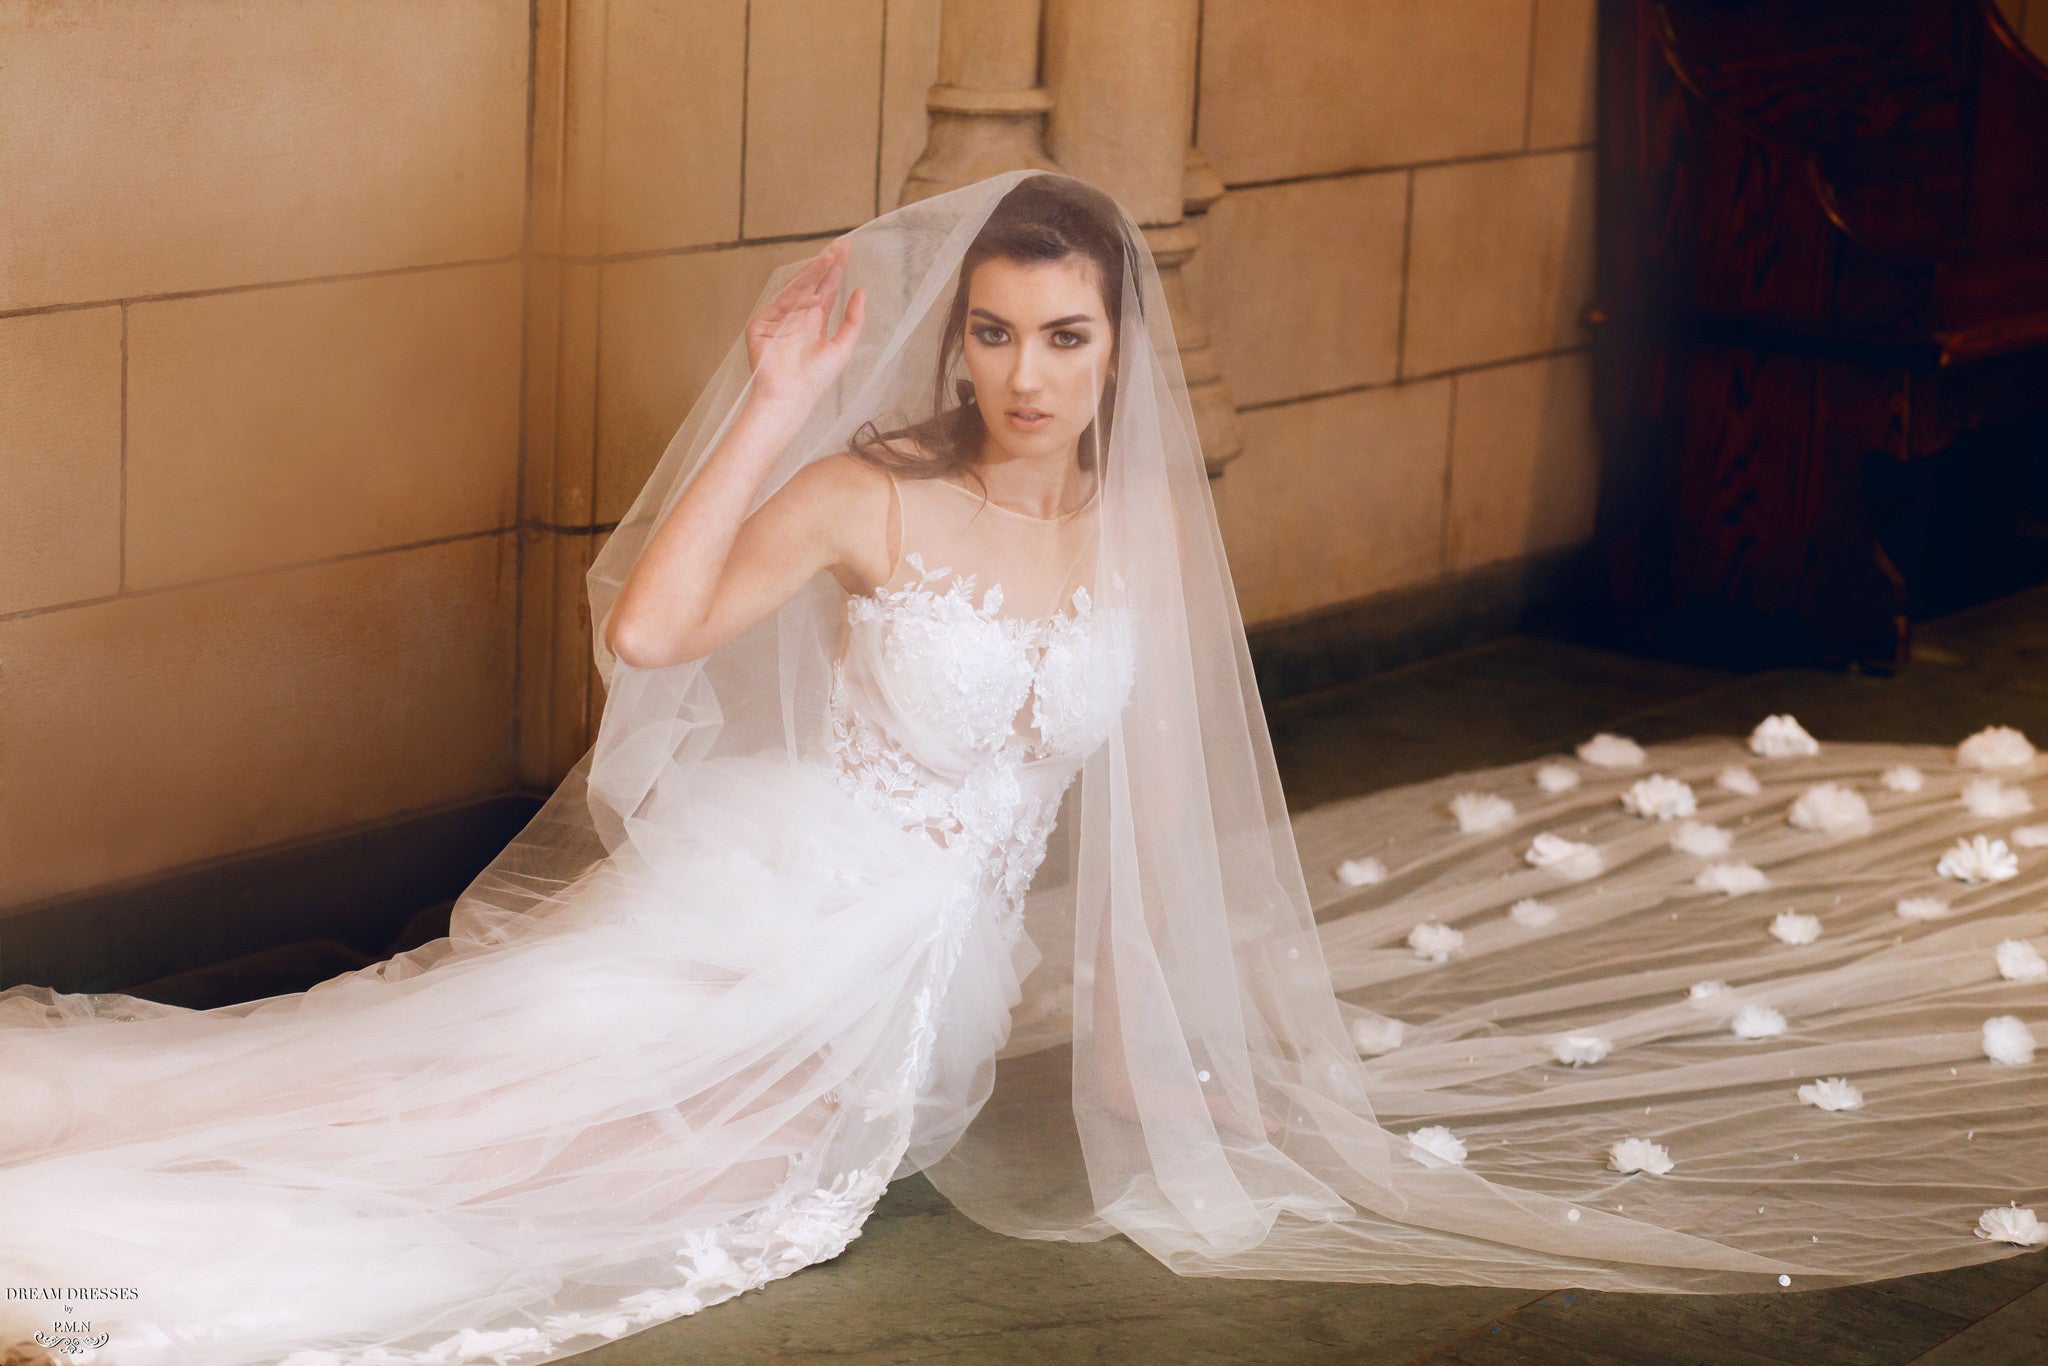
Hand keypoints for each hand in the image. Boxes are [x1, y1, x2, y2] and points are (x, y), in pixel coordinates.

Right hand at [744, 237, 867, 414]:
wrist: (790, 398)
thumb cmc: (816, 379)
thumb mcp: (843, 347)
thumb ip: (853, 319)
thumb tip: (862, 290)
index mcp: (812, 322)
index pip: (826, 289)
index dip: (836, 271)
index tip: (847, 250)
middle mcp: (795, 316)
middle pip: (812, 284)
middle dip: (826, 265)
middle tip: (841, 245)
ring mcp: (776, 319)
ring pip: (796, 290)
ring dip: (813, 274)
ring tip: (830, 259)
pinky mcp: (760, 325)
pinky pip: (780, 306)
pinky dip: (797, 300)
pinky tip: (815, 295)